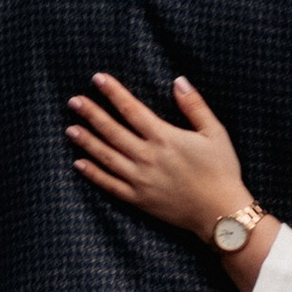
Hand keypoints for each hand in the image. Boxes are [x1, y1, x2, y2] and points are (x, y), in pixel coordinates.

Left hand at [67, 71, 248, 242]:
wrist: (220, 213)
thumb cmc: (221, 170)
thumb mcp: (214, 133)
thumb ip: (194, 105)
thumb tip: (178, 81)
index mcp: (165, 138)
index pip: (131, 109)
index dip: (113, 92)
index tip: (98, 79)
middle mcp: (147, 157)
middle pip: (112, 131)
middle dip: (91, 114)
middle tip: (74, 101)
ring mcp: (140, 180)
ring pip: (106, 157)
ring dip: (87, 142)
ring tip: (70, 128)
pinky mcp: (138, 199)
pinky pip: (110, 185)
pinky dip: (93, 174)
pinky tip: (79, 164)